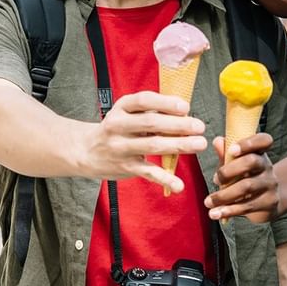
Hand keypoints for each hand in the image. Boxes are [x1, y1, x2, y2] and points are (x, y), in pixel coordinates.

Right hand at [77, 91, 207, 193]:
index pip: (143, 101)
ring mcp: (121, 148)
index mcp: (121, 107)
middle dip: (178, 125)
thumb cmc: (117, 128)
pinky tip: (179, 185)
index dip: (165, 103)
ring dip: (179, 145)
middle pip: (151, 123)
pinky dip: (164, 179)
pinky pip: (148, 173)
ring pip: (153, 146)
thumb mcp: (126, 112)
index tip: (186, 107)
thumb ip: (150, 110)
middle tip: (200, 127)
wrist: (86, 151)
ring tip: (199, 144)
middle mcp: (118, 126)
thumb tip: (184, 113)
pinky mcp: (126, 167)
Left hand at [204, 133, 280, 223]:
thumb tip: (217, 141)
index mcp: (259, 153)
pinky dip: (228, 210)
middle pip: (251, 162)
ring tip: (208, 202)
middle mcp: (267, 167)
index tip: (232, 150)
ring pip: (247, 186)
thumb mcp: (237, 166)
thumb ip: (226, 155)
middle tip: (215, 179)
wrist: (270, 202)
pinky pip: (247, 206)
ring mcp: (269, 185)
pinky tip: (216, 213)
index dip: (248, 143)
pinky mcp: (268, 203)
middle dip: (229, 170)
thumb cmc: (248, 179)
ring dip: (223, 195)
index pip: (263, 140)